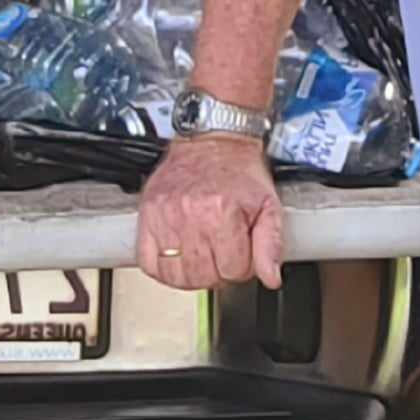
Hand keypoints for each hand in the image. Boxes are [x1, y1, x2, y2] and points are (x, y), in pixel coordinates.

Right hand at [136, 132, 283, 290]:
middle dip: (218, 272)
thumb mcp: (268, 205)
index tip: (241, 252)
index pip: (233, 271)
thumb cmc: (239, 172)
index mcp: (222, 211)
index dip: (242, 267)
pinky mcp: (147, 215)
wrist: (212, 142)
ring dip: (192, 274)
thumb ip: (272, 244)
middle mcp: (190, 213)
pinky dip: (162, 268)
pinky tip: (177, 257)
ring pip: (176, 275)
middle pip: (203, 276)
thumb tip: (271, 277)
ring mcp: (164, 215)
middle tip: (222, 254)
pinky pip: (147, 262)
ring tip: (202, 256)